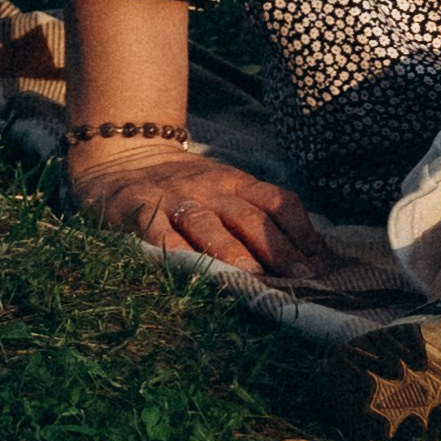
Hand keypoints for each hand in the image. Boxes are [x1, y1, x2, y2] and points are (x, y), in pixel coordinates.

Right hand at [65, 145, 327, 277]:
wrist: (119, 157)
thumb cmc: (182, 183)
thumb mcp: (222, 185)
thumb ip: (253, 211)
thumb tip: (305, 252)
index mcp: (235, 181)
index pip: (278, 203)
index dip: (302, 232)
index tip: (321, 262)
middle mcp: (210, 188)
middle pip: (251, 220)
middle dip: (279, 251)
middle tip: (302, 279)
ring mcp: (175, 201)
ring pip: (211, 230)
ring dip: (236, 257)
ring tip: (258, 283)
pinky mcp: (140, 215)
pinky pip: (163, 238)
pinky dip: (181, 257)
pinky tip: (198, 277)